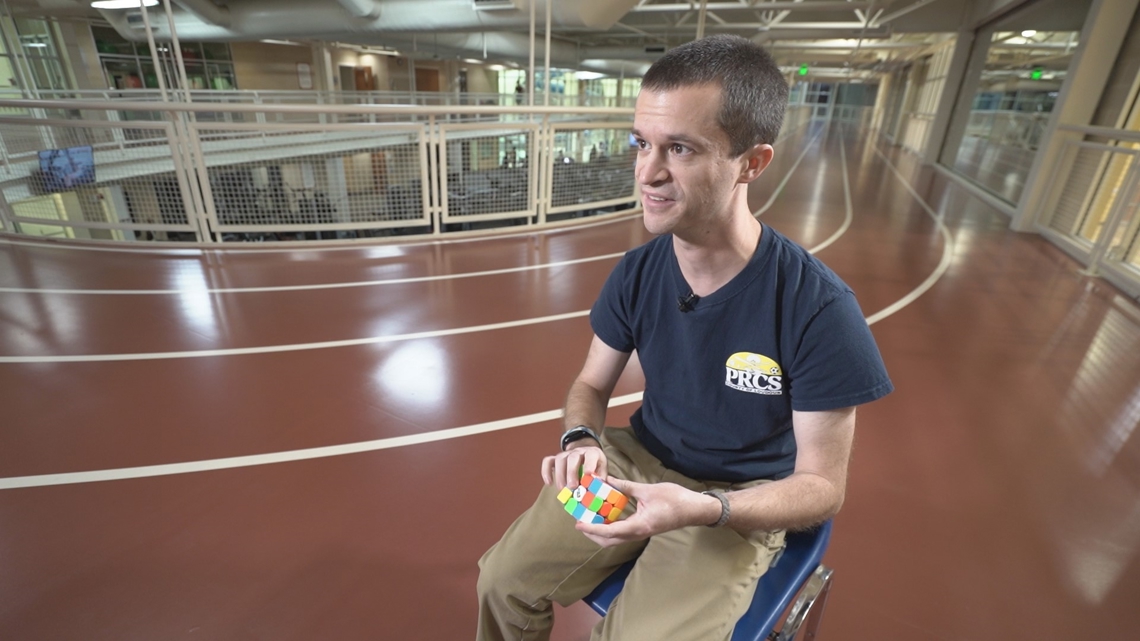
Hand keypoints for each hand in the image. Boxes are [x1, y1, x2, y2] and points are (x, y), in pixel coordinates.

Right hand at [540, 441, 606, 488]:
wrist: (586, 453)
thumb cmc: (595, 465)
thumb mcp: (602, 469)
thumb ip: (601, 478)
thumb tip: (599, 489)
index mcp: (592, 453)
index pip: (590, 455)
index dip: (589, 464)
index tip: (588, 474)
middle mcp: (578, 451)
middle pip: (572, 458)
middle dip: (571, 472)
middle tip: (572, 487)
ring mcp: (566, 454)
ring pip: (559, 459)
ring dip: (560, 474)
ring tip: (562, 488)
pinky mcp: (556, 458)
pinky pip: (548, 461)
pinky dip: (546, 471)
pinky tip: (549, 483)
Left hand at [574, 477, 719, 546]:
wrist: (694, 510)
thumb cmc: (675, 499)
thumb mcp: (647, 490)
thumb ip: (625, 486)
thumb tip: (606, 480)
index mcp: (638, 526)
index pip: (609, 531)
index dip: (592, 528)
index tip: (579, 524)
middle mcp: (638, 534)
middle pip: (609, 541)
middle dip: (592, 534)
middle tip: (580, 522)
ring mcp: (641, 533)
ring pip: (615, 539)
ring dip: (601, 532)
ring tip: (590, 519)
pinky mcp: (644, 530)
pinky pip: (623, 533)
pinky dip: (611, 527)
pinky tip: (607, 515)